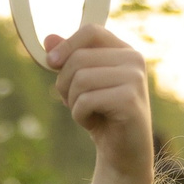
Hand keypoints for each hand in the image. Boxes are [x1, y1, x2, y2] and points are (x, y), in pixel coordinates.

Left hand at [44, 24, 152, 168]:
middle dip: (64, 83)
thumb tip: (48, 38)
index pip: (91, 31)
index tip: (50, 63)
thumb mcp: (81, 84)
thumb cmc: (102, 115)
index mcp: (124, 50)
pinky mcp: (130, 100)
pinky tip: (93, 123)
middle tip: (74, 102)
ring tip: (86, 112)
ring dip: (73, 101)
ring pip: (81, 78)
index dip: (67, 45)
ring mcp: (135, 79)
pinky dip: (80, 115)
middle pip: (79, 58)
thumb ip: (68, 59)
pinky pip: (86, 100)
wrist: (122, 152)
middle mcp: (134, 60)